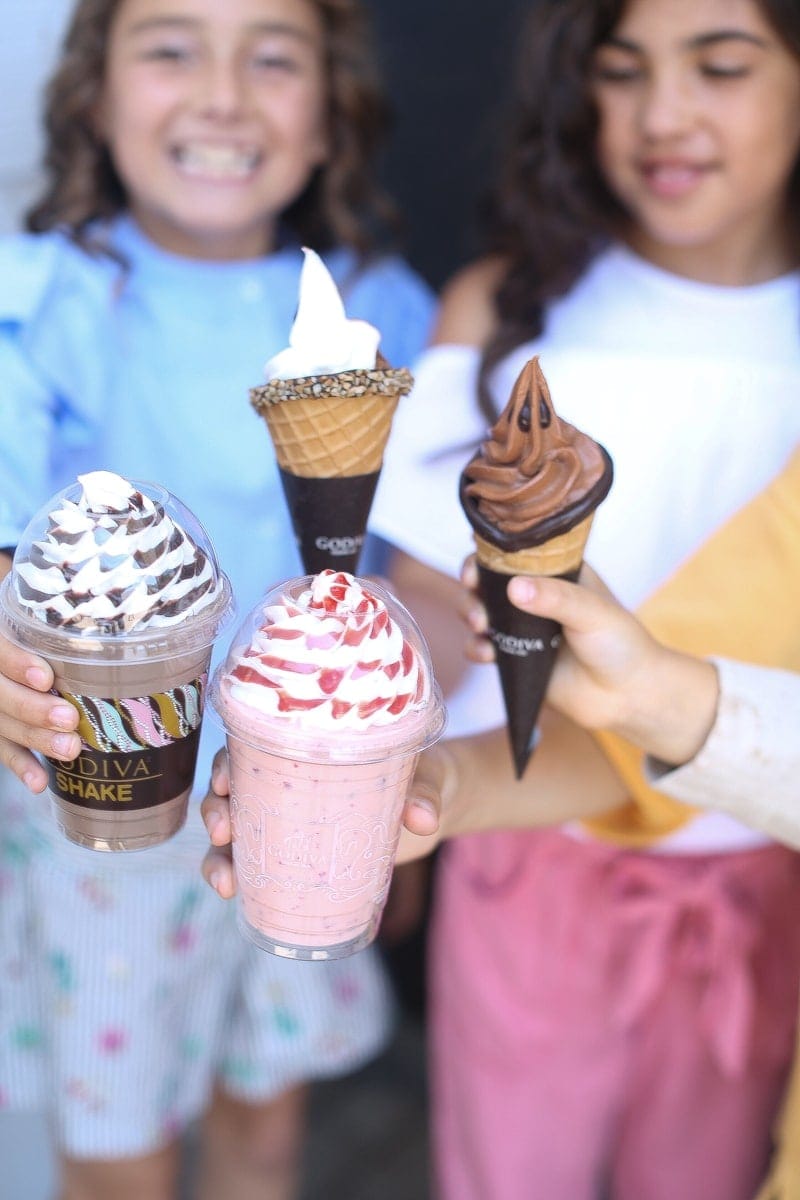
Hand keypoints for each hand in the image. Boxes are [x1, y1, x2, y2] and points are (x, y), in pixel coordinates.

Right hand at [0, 633, 80, 790]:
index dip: (16, 663)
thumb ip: (62, 627)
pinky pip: (3, 748)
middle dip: (33, 708)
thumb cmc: (55, 629)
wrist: (21, 652)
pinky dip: (21, 765)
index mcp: (1, 635)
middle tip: (68, 719)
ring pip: (1, 723)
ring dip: (34, 739)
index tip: (45, 677)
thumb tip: (107, 605)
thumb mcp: (50, 621)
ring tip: (69, 750)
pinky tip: (39, 782)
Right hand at [200, 741, 457, 895]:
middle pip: (230, 789)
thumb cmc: (419, 775)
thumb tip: (424, 819)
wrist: (428, 804)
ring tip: (226, 884)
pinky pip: (250, 865)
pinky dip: (234, 878)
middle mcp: (283, 780)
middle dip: (215, 811)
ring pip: (231, 833)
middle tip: (224, 832)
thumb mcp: (423, 776)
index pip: (251, 746)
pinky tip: (233, 896)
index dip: (228, 761)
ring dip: (216, 856)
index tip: (226, 780)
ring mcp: (283, 819)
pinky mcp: (292, 854)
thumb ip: (422, 792)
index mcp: (303, 748)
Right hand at [462, 557, 718, 762]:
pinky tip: (486, 654)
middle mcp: (536, 596)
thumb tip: (514, 588)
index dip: (489, 553)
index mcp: (557, 572)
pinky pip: (484, 648)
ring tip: (480, 626)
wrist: (629, 697)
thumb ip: (555, 598)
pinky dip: (476, 647)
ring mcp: (523, 628)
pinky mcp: (516, 659)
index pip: (516, 552)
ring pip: (481, 611)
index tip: (477, 565)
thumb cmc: (621, 644)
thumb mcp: (592, 612)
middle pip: (488, 580)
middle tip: (475, 597)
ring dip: (470, 614)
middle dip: (473, 586)